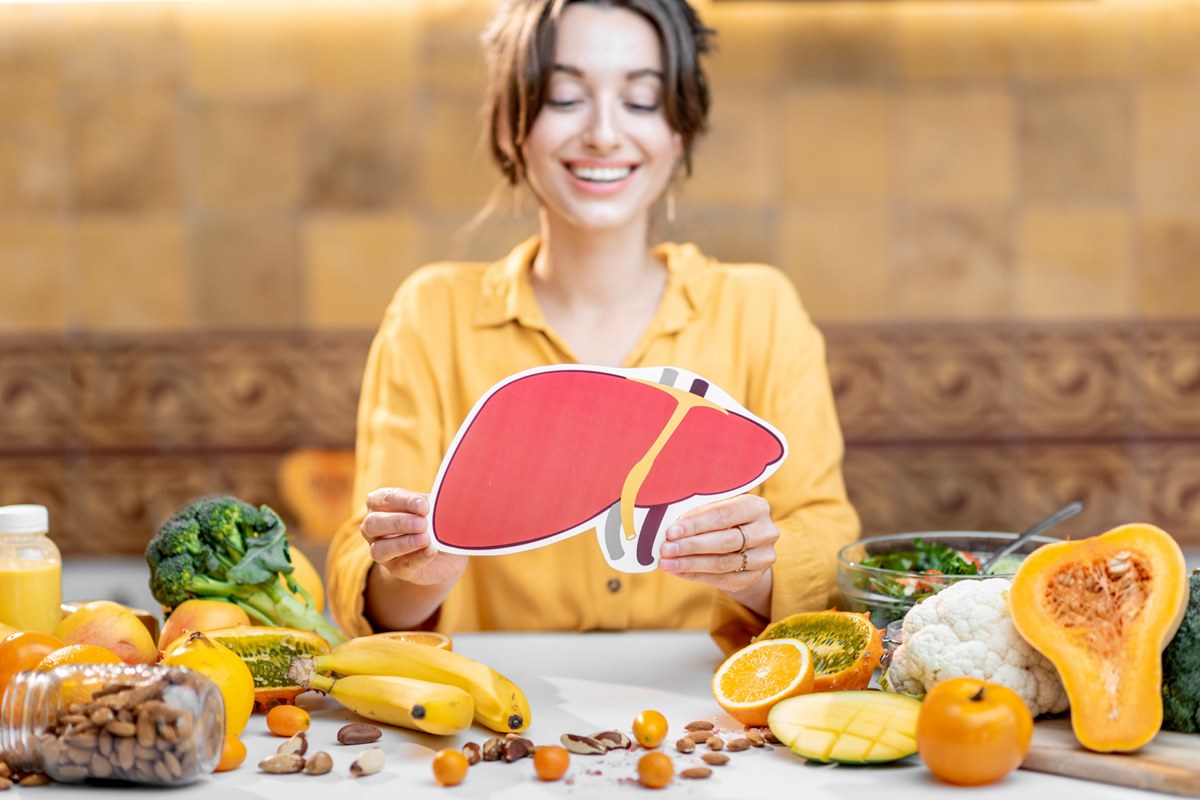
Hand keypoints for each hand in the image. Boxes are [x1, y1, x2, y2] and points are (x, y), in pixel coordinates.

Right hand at [361, 488, 466, 585]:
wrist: (447, 552)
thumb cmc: (435, 521)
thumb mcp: (435, 507)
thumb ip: (433, 502)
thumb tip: (439, 502)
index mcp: (380, 504)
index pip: (383, 498)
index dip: (402, 501)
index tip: (424, 506)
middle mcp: (374, 529)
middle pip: (373, 524)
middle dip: (399, 522)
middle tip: (423, 523)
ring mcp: (382, 552)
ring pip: (379, 549)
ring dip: (403, 543)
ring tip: (426, 538)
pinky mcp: (396, 569)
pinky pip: (402, 565)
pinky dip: (418, 557)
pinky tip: (431, 550)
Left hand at [657, 494, 777, 594]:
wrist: (746, 544)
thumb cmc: (723, 519)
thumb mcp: (715, 508)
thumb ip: (698, 513)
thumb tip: (671, 527)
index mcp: (756, 507)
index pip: (722, 515)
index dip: (695, 524)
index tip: (671, 532)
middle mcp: (766, 532)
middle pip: (724, 541)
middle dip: (691, 546)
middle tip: (666, 549)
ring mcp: (763, 557)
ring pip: (723, 563)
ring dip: (690, 564)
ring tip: (666, 563)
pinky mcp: (756, 577)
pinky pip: (723, 579)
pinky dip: (697, 575)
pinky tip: (678, 571)